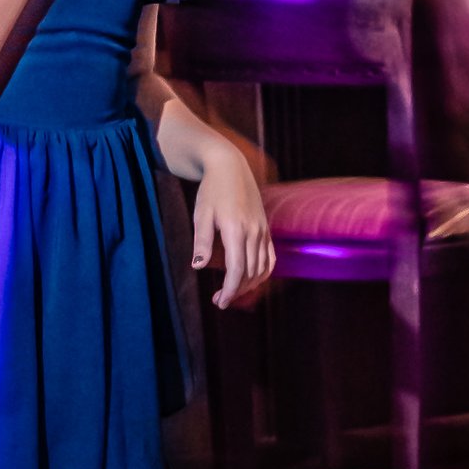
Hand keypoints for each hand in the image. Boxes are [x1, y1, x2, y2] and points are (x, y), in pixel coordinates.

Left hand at [194, 141, 273, 306]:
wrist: (230, 167)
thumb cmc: (211, 190)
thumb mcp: (201, 214)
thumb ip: (201, 241)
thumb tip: (198, 266)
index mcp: (236, 229)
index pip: (237, 269)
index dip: (230, 289)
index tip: (220, 302)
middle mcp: (254, 232)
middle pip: (250, 272)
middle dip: (236, 290)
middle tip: (220, 300)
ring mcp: (263, 231)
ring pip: (262, 268)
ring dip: (249, 285)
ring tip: (232, 292)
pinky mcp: (266, 229)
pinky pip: (270, 258)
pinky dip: (263, 273)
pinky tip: (251, 280)